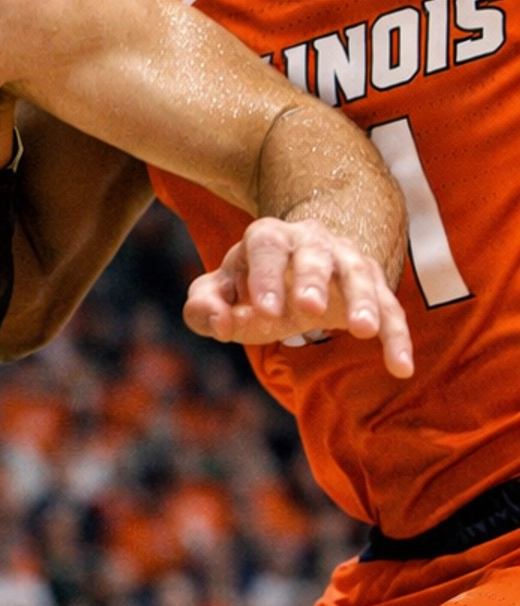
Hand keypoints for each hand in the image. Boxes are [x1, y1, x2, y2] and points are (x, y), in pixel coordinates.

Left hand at [184, 217, 412, 378]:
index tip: (264, 310)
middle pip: (315, 253)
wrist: (298, 269)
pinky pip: (392, 310)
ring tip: (363, 331)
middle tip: (308, 309)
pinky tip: (401, 367)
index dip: (264, 276)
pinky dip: (397, 337)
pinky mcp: (375, 287)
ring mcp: (348, 261)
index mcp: (270, 238)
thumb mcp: (222, 294)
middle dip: (312, 279)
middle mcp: (312, 242)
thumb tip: (216, 322)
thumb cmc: (253, 286)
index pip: (266, 246)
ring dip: (364, 300)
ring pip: (360, 274)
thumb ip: (205, 306)